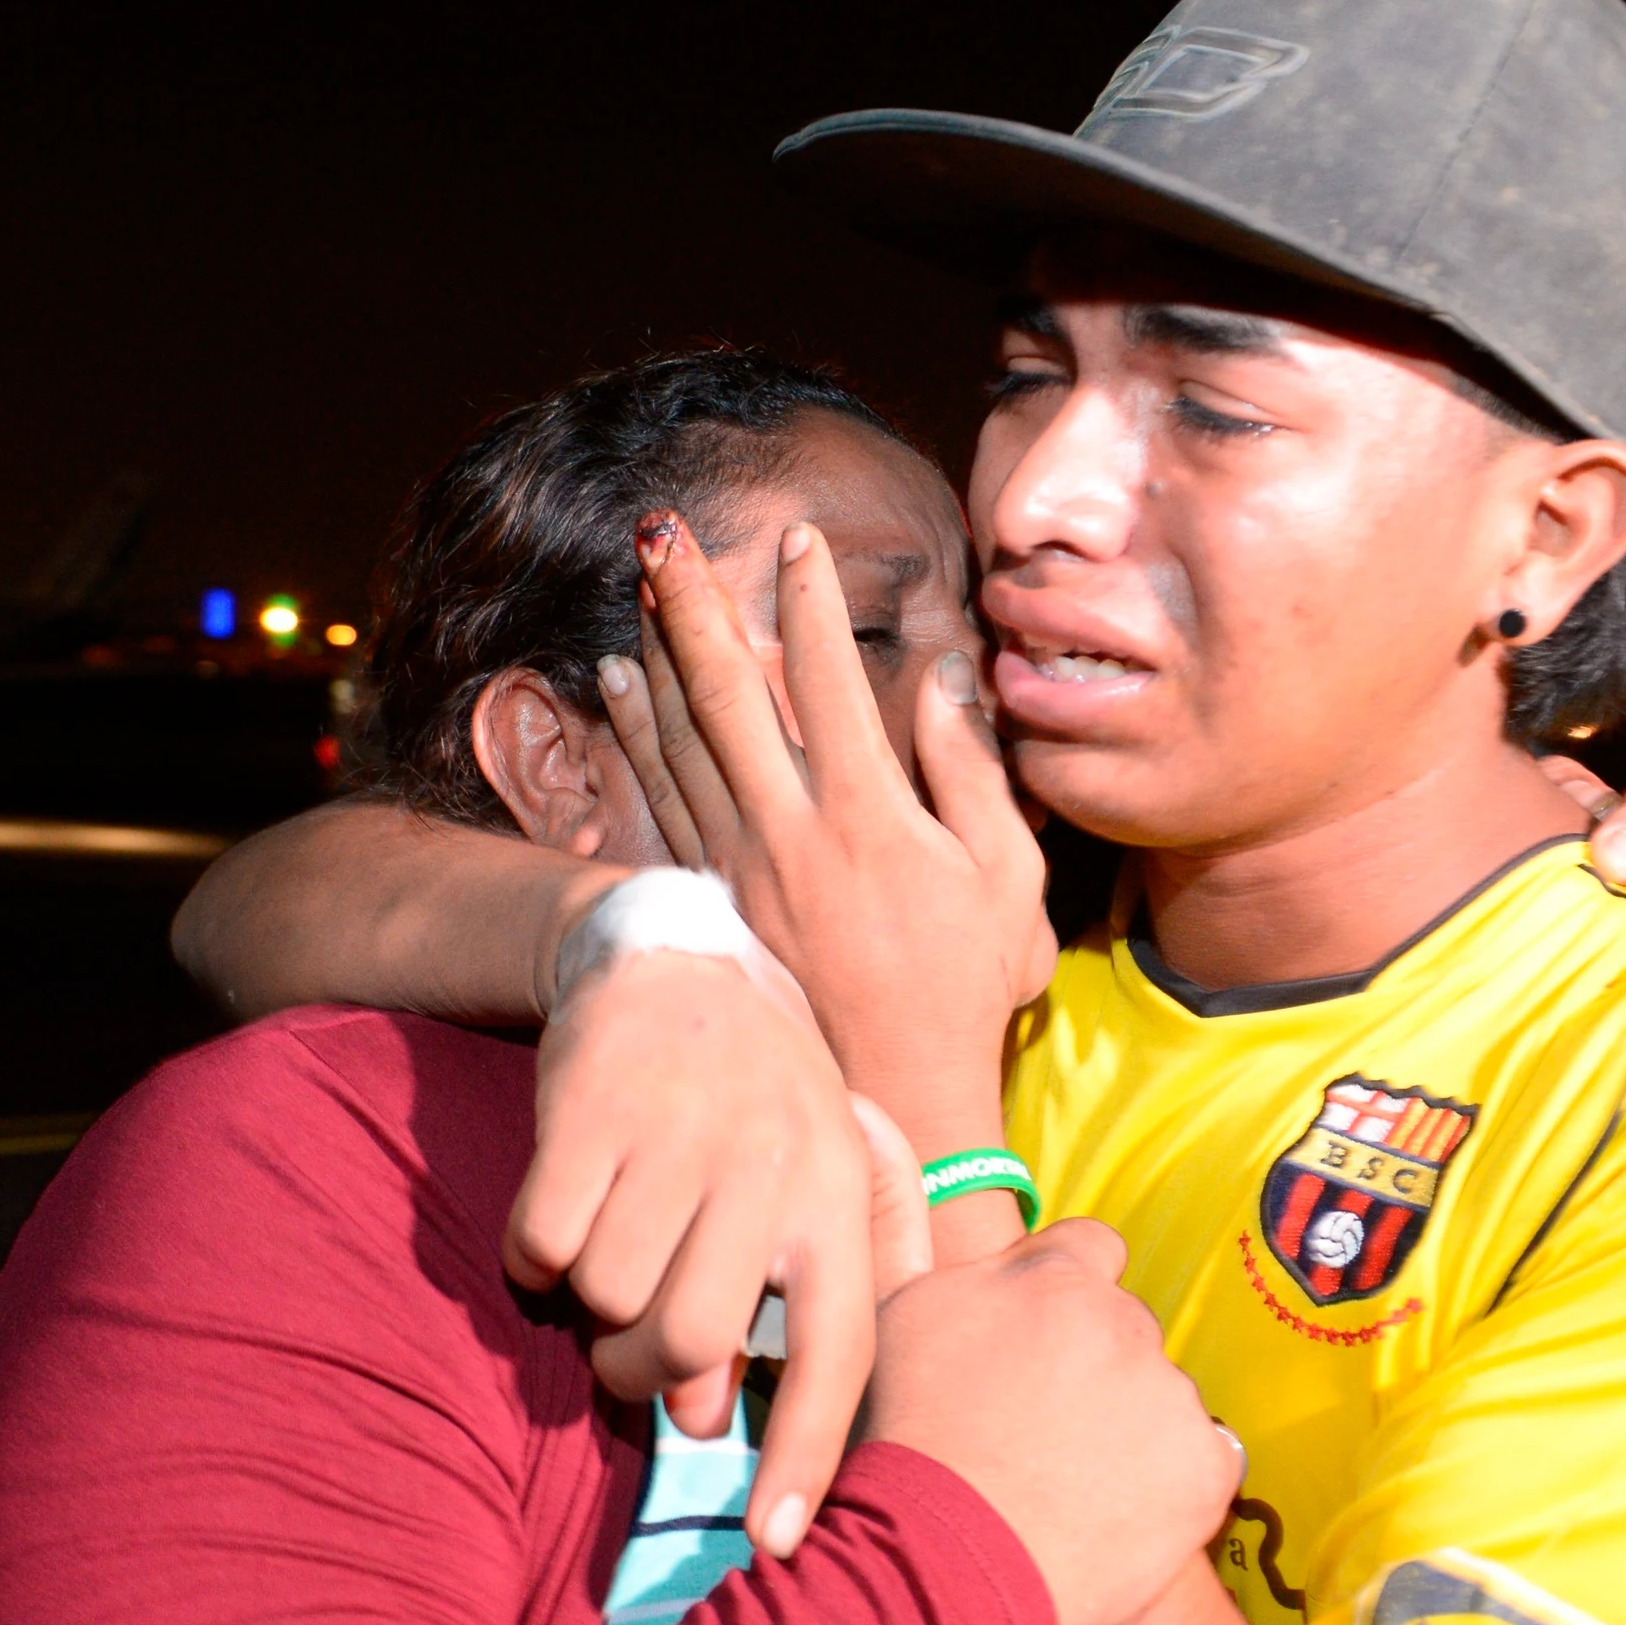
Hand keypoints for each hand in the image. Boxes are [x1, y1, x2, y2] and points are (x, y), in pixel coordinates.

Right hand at [511, 948, 880, 1558]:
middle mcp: (770, 1164)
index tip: (773, 1546)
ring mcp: (679, 1131)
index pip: (840, 1350)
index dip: (807, 1456)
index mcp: (838, 1195)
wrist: (678, 957)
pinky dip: (532, 1255)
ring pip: (607, 1294)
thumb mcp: (824, 1177)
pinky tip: (559, 1213)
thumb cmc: (758, 1101)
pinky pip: (541, 1242)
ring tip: (602, 1260)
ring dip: (585, 1306)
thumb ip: (801, 1295)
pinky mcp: (592, 1106)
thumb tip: (715, 1412)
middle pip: (691, 1339)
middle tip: (627, 1354)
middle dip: (641, 1373)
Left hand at [602, 514, 1050, 1161]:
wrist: (892, 1092)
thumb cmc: (965, 984)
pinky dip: (638, 731)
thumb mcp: (1004, 875)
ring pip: (682, 736)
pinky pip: (661, 795)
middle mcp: (789, 829)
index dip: (812, 601)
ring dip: (659, 651)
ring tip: (641, 582)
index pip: (830, 678)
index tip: (799, 540)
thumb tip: (947, 675)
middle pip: (728, 691)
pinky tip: (621, 683)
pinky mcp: (713, 895)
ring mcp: (739, 865)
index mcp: (869, 815)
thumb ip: (971, 769)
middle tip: (667, 532)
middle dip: (696, 602)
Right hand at [861, 1218, 1240, 1624]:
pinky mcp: (1204, 1469)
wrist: (935, 1575)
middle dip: (1095, 1368)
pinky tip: (1116, 1519)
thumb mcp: (882, 1319)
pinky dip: (1175, 1487)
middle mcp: (1119, 1320)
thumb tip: (868, 1114)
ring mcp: (1168, 1396)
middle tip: (1037, 1433)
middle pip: (1127, 1329)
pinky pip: (1207, 1463)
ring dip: (1134, 1429)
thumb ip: (894, 1216)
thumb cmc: (894, 1448)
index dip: (1062, 1300)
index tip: (1032, 1352)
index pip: (1090, 1251)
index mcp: (1050, 1278)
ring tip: (1068, 1488)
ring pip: (1163, 1397)